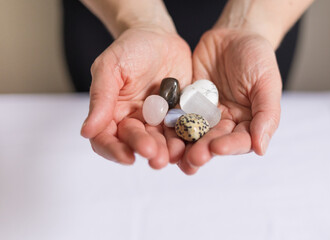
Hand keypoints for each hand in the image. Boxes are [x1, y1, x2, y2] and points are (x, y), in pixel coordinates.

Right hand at [81, 27, 191, 168]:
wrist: (159, 37)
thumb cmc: (130, 49)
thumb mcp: (110, 67)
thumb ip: (101, 98)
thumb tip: (86, 131)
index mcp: (112, 113)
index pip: (106, 139)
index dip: (114, 151)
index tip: (128, 157)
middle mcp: (135, 121)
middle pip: (136, 143)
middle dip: (146, 150)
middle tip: (157, 157)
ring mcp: (158, 120)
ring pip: (161, 141)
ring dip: (167, 150)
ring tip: (175, 153)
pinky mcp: (178, 115)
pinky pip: (182, 129)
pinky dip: (186, 137)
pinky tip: (193, 142)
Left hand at [177, 28, 281, 174]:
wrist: (232, 36)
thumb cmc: (256, 58)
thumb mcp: (267, 83)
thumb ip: (266, 115)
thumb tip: (261, 149)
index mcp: (246, 123)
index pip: (239, 140)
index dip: (229, 146)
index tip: (218, 148)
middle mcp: (223, 123)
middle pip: (213, 141)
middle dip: (203, 150)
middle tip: (193, 158)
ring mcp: (202, 115)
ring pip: (193, 134)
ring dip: (184, 145)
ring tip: (175, 154)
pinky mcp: (185, 104)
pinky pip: (177, 115)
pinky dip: (170, 124)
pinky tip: (161, 133)